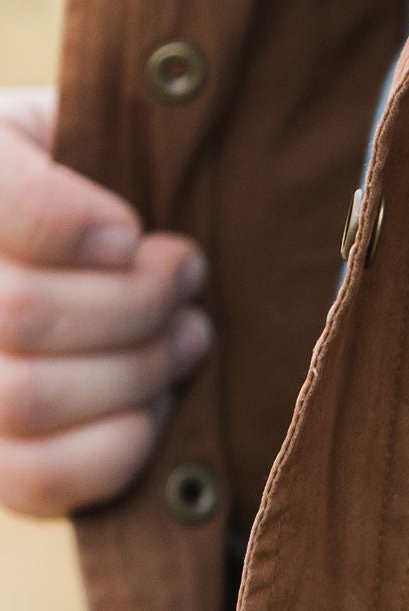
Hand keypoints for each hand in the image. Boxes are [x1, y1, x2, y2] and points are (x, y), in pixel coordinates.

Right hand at [0, 88, 212, 518]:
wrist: (86, 264)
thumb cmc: (91, 183)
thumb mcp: (78, 131)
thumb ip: (93, 151)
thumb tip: (119, 242)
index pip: (2, 208)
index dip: (74, 226)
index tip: (132, 230)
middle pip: (21, 313)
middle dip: (135, 302)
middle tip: (186, 276)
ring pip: (26, 397)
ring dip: (139, 368)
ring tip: (187, 332)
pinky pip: (38, 479)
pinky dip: (119, 445)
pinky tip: (152, 404)